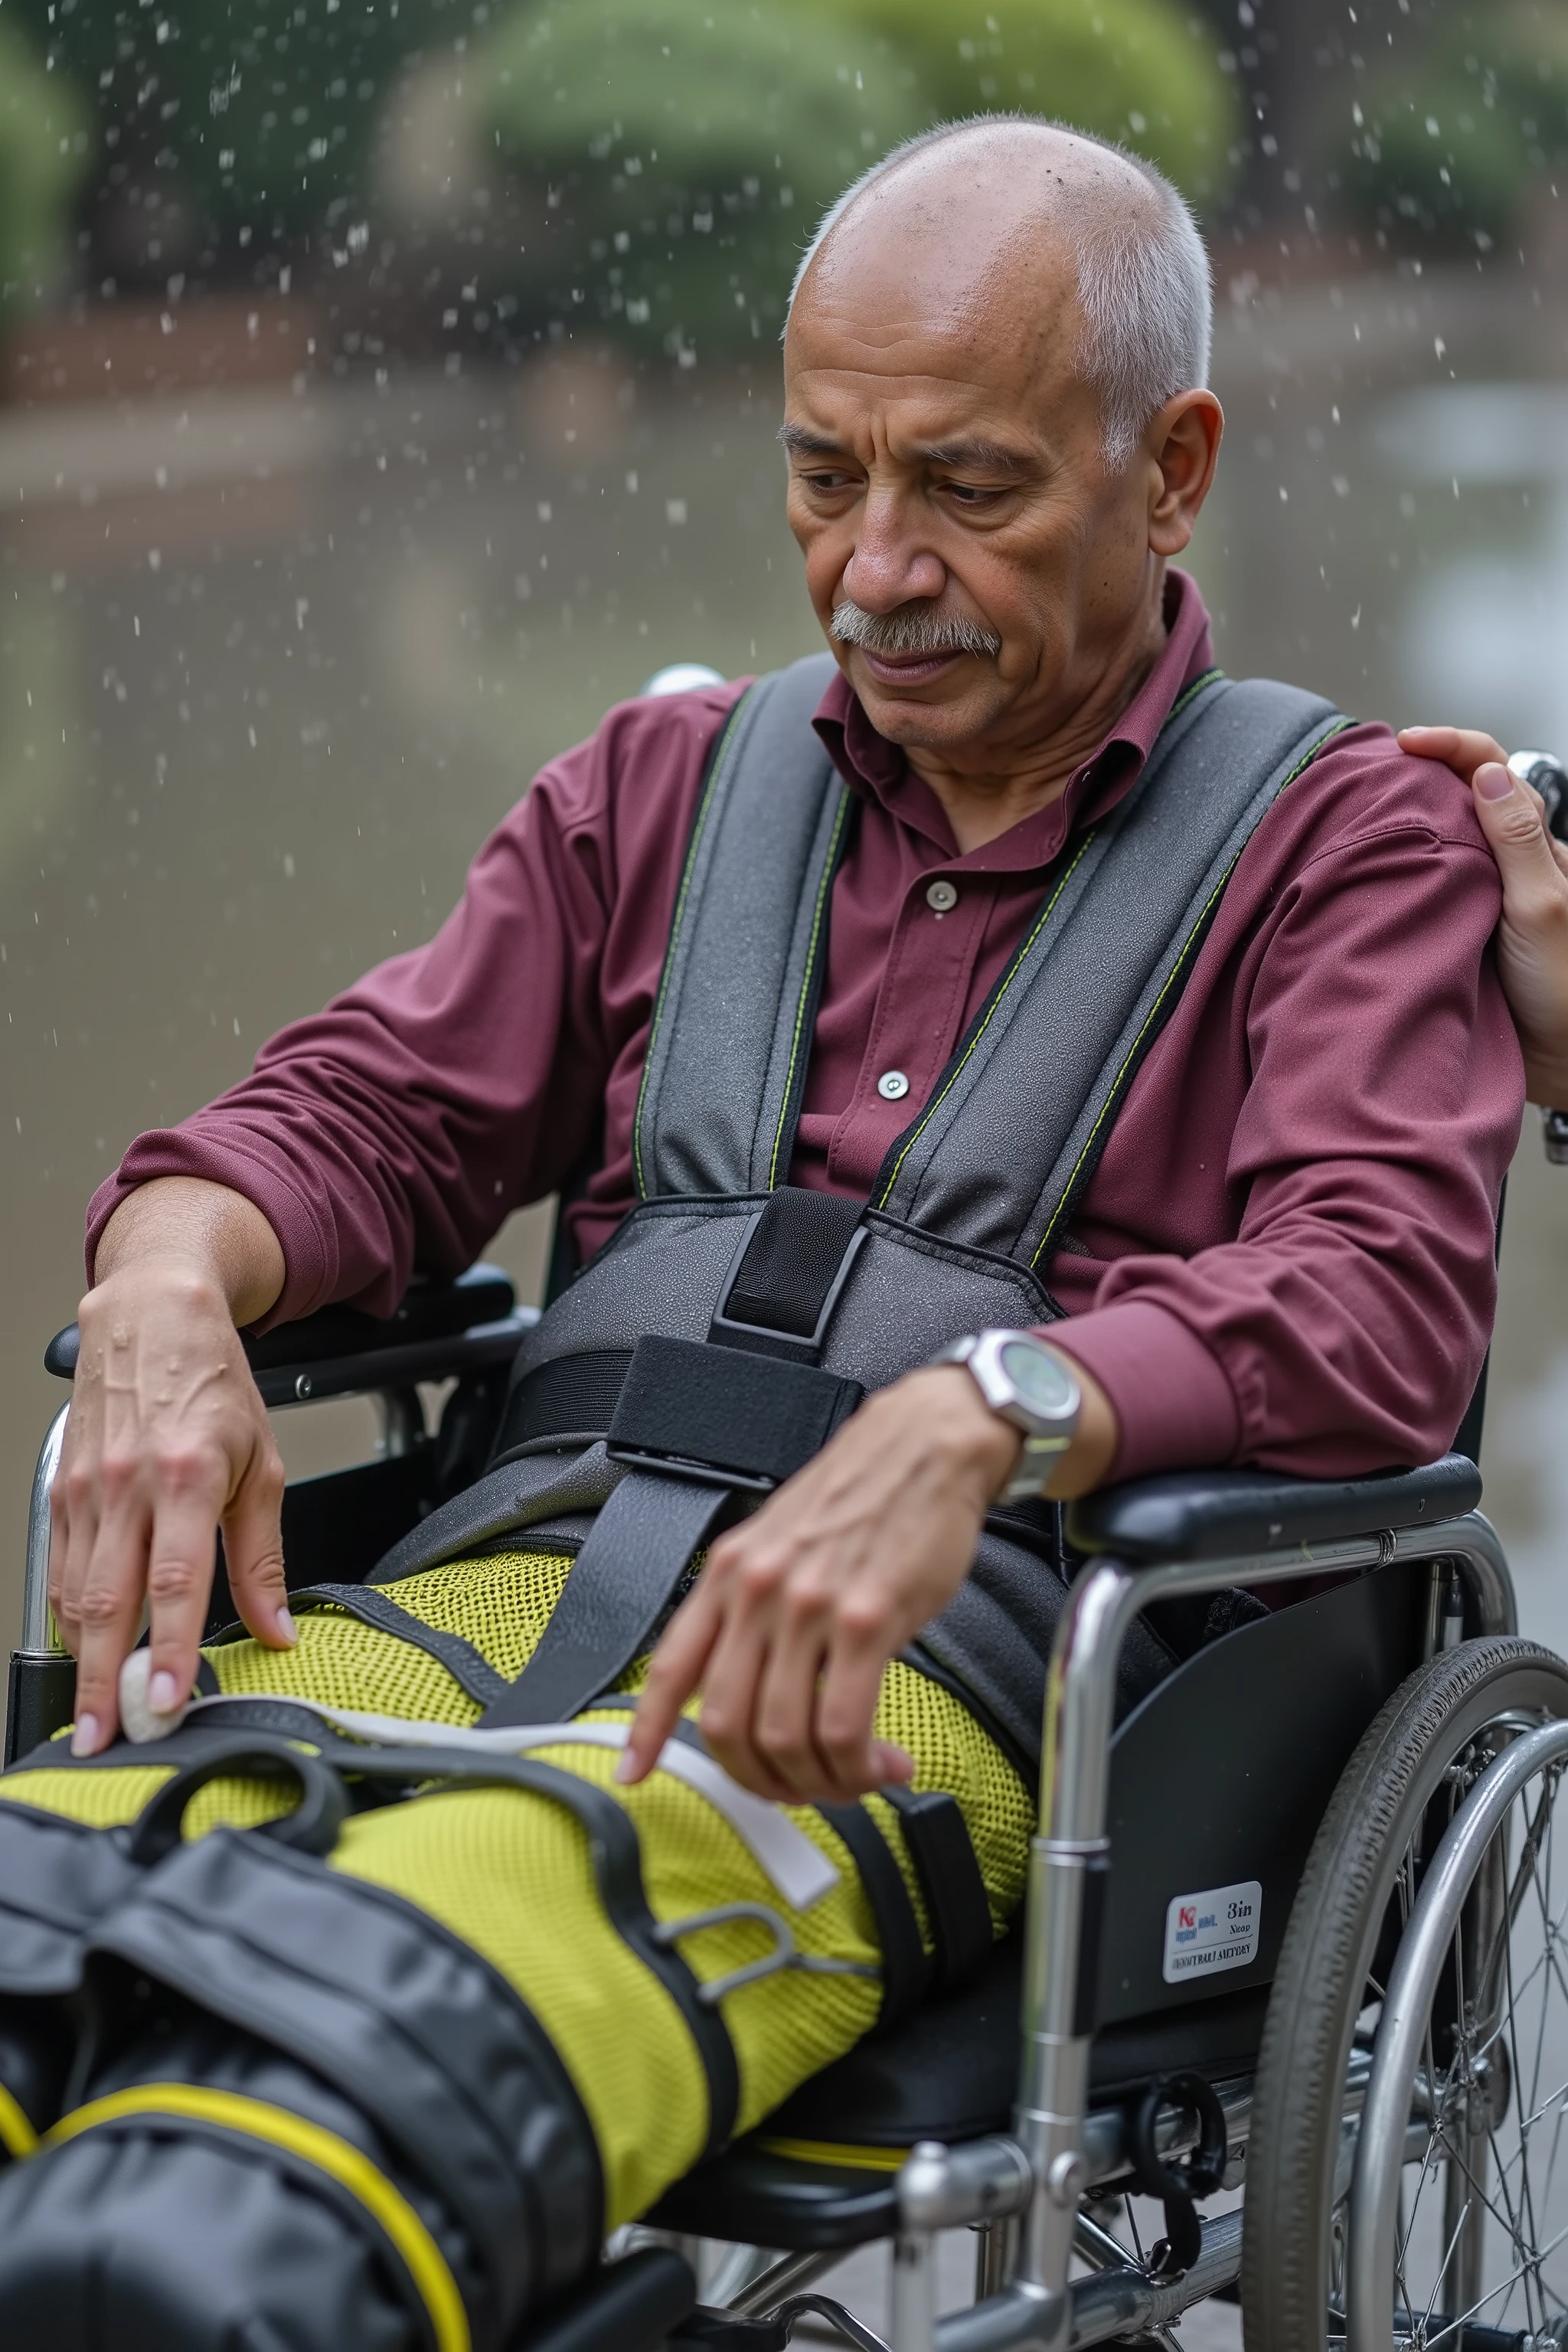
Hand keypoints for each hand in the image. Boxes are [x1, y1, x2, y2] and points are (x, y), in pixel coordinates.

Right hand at [50, 1178, 292, 1755]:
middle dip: (106, 1681)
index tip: (165, 1702)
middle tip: (106, 1739)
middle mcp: (130, 1485)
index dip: (169, 1650)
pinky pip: (61, 1569)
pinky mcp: (62, 1491)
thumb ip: (263, 1557)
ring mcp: (87, 1489)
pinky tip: (85, 1651)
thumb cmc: (213, 1385)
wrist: (154, 1314)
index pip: (175, 1583)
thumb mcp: (262, 1466)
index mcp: (188, 1477)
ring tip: (95, 1715)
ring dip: (84, 1660)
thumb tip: (276, 1631)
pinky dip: (72, 1617)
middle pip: (111, 1603)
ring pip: (77, 1592)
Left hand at [621, 1354, 1115, 1803]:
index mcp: (728, 1571)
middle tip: (795, 1789)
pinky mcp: (867, 1622)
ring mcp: (809, 1607)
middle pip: (726, 1724)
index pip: (670, 1666)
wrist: (925, 1447)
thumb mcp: (779, 1541)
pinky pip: (843, 1726)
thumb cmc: (861, 1493)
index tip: (636, 1771)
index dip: (646, 1731)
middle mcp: (757, 1590)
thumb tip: (744, 1679)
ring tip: (851, 1776)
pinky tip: (879, 1761)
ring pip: (783, 1736)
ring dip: (818, 1781)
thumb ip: (751, 1606)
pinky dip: (857, 1765)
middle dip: (759, 1778)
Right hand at [1400, 726, 1567, 1106]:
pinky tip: (1368, 881)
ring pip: (1435, 844)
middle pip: (1458, 798)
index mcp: (1534, 846)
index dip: (1451, 746)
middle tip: (1367, 775)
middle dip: (1415, 777)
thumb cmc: (1565, 990)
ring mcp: (1477, 898)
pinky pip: (1419, 892)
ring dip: (1401, 827)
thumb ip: (1518, 841)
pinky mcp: (1452, 932)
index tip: (1405, 745)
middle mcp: (1505, 864)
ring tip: (1359, 822)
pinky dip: (1393, 877)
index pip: (1491, 770)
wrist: (1558, 1062)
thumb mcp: (1543, 906)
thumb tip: (1487, 773)